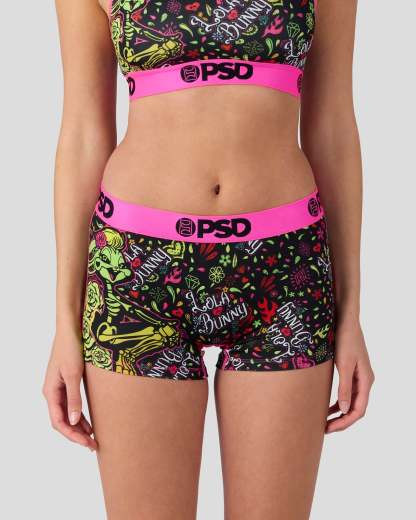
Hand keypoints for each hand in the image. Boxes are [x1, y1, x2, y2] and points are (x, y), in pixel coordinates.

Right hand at [42, 329, 96, 450]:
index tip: (87, 443)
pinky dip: (80, 415)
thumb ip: (74, 398)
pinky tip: (89, 422)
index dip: (72, 435)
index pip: (58, 422)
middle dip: (76, 435)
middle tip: (93, 445)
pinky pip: (71, 405)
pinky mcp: (67, 382)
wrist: (71, 329)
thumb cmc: (71, 348)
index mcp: (50, 392)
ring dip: (78, 427)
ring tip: (92, 438)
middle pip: (62, 421)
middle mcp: (52, 392)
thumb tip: (74, 421)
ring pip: (66, 414)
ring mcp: (59, 387)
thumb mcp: (74, 374)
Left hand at [326, 317, 374, 432]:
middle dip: (341, 421)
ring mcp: (359, 376)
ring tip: (324, 421)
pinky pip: (347, 392)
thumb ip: (344, 387)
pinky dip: (338, 401)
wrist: (345, 321)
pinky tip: (327, 406)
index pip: (358, 410)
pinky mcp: (351, 371)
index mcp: (366, 381)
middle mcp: (365, 381)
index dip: (344, 422)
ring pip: (351, 402)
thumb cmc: (345, 340)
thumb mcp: (344, 365)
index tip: (329, 428)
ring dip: (339, 413)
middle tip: (324, 429)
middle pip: (355, 408)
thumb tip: (343, 409)